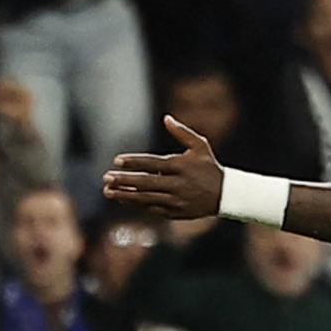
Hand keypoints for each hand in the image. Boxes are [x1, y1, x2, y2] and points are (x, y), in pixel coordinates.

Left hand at [99, 115, 227, 220]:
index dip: (133, 162)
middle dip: (124, 180)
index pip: (152, 163)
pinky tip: (122, 199)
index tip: (116, 160)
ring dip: (125, 195)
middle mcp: (177, 184)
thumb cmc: (208, 166)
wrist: (225, 195)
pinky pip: (151, 208)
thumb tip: (166, 117)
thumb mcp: (200, 146)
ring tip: (107, 191)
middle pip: (145, 182)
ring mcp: (175, 200)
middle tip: (105, 177)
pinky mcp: (174, 213)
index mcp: (181, 166)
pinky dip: (136, 204)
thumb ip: (182, 132)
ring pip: (145, 198)